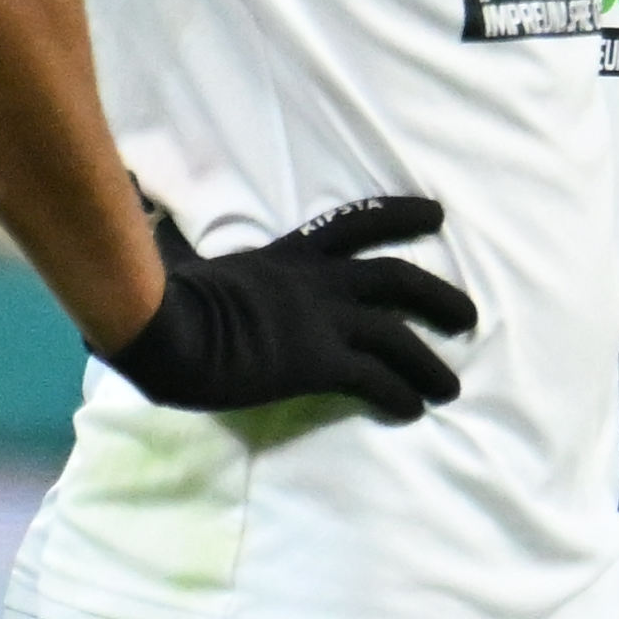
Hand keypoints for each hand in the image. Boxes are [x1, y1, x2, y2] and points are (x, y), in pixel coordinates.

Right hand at [102, 193, 476, 417]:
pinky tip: (414, 410)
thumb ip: (182, 242)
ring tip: (453, 385)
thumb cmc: (160, 295)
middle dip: (437, 296)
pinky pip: (374, 379)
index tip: (437, 214)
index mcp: (285, 257)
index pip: (353, 225)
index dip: (399, 215)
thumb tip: (149, 209)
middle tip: (469, 315)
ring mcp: (319, 321)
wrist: (161, 326)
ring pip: (397, 335)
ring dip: (430, 362)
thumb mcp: (183, 258)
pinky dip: (398, 394)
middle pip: (395, 279)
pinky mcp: (317, 361)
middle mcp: (314, 284)